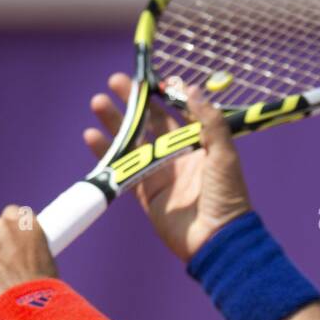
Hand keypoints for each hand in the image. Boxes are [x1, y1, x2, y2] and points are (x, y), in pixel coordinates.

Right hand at [84, 74, 251, 262]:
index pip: (176, 114)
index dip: (161, 97)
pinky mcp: (145, 193)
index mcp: (198, 145)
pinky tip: (91, 136)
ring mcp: (160, 174)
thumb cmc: (227, 195)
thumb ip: (209, 122)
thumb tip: (192, 88)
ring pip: (132, 142)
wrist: (218, 239)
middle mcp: (177, 157)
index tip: (146, 80)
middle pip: (150, 124)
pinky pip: (122, 169)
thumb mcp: (224, 154)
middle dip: (132, 103)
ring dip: (115, 123)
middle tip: (114, 81)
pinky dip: (107, 153)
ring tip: (97, 102)